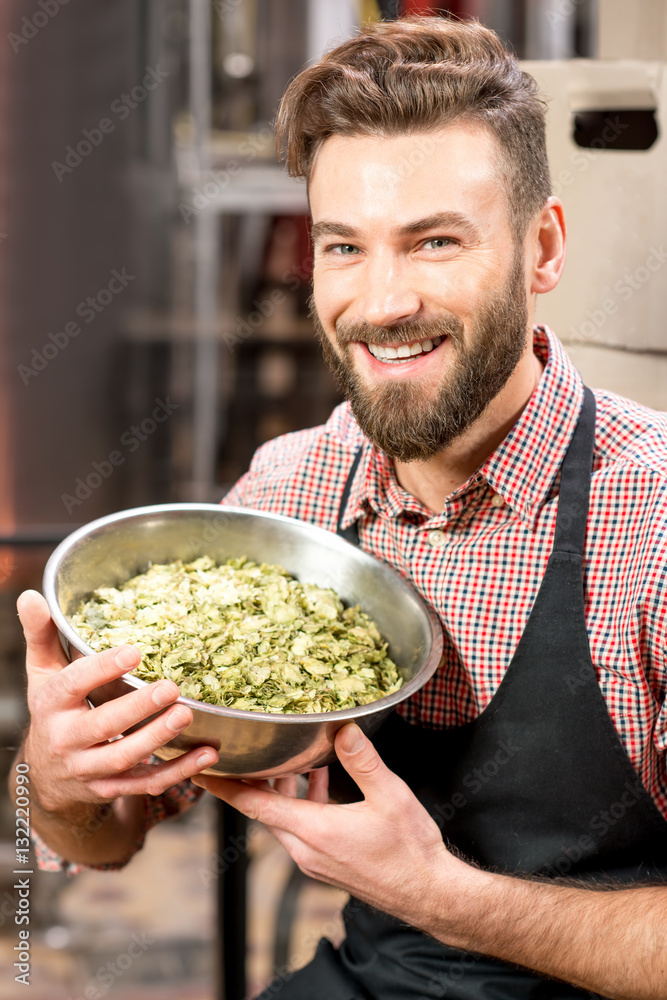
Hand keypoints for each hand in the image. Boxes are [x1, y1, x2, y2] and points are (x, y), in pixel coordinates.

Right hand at [17, 590, 218, 812]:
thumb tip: (31, 595)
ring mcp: (88, 768)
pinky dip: (178, 772)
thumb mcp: (42, 672)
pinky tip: (207, 754)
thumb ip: (41, 634)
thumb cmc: (54, 710)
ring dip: (157, 738)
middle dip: (137, 708)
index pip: (74, 684)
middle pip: (102, 725)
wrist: (46, 775)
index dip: (102, 668)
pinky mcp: (111, 788)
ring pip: (124, 758)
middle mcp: (67, 739)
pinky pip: (146, 784)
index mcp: (52, 703)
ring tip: (186, 715)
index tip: (135, 651)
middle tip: (171, 687)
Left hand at [193, 723, 466, 926]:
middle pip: (264, 807)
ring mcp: (315, 859)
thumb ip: (362, 761)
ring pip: (284, 816)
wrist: (428, 893)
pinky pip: (301, 826)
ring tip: (286, 755)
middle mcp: (305, 849)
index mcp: (313, 831)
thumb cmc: (410, 849)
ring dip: (281, 787)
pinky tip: (319, 778)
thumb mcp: (390, 796)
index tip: (198, 768)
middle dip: (252, 776)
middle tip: (242, 746)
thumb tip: (343, 728)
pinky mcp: (327, 861)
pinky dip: (302, 800)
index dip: (223, 785)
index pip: (254, 804)